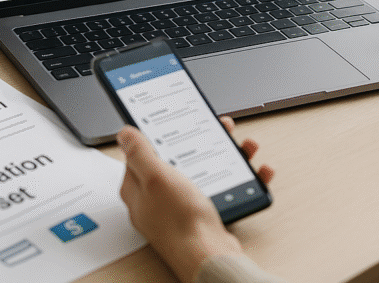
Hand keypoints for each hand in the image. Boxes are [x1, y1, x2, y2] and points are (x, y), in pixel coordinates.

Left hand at [117, 117, 272, 282]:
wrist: (207, 257)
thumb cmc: (180, 222)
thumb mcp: (156, 177)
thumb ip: (139, 153)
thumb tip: (124, 133)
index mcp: (139, 187)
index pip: (143, 153)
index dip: (161, 133)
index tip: (178, 121)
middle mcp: (157, 198)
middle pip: (179, 158)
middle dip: (202, 141)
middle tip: (220, 130)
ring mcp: (180, 207)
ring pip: (205, 171)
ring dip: (227, 156)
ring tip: (245, 148)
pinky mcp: (201, 216)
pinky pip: (221, 189)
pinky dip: (240, 179)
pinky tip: (254, 173)